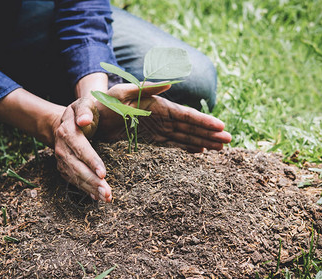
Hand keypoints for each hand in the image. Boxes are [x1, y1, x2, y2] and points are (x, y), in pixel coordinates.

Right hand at [53, 97, 111, 201]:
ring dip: (90, 189)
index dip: (91, 161)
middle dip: (92, 181)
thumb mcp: (83, 104)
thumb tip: (84, 120)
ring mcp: (61, 160)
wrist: (64, 122)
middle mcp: (62, 148)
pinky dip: (85, 190)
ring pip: (76, 177)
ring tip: (105, 197)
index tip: (103, 173)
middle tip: (107, 192)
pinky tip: (96, 198)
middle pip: (77, 167)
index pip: (80, 148)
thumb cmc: (81, 112)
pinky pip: (74, 181)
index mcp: (67, 131)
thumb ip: (85, 109)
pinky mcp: (64, 168)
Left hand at [95, 83, 231, 151]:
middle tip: (229, 141)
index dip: (204, 122)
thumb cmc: (105, 101)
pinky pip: (172, 144)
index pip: (186, 115)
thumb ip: (147, 87)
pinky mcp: (150, 138)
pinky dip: (186, 148)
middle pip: (190, 127)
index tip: (221, 128)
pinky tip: (199, 151)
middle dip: (209, 134)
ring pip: (184, 137)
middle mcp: (161, 117)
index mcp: (158, 105)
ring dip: (202, 141)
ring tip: (220, 148)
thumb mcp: (123, 92)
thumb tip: (171, 83)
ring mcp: (157, 129)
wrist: (92, 115)